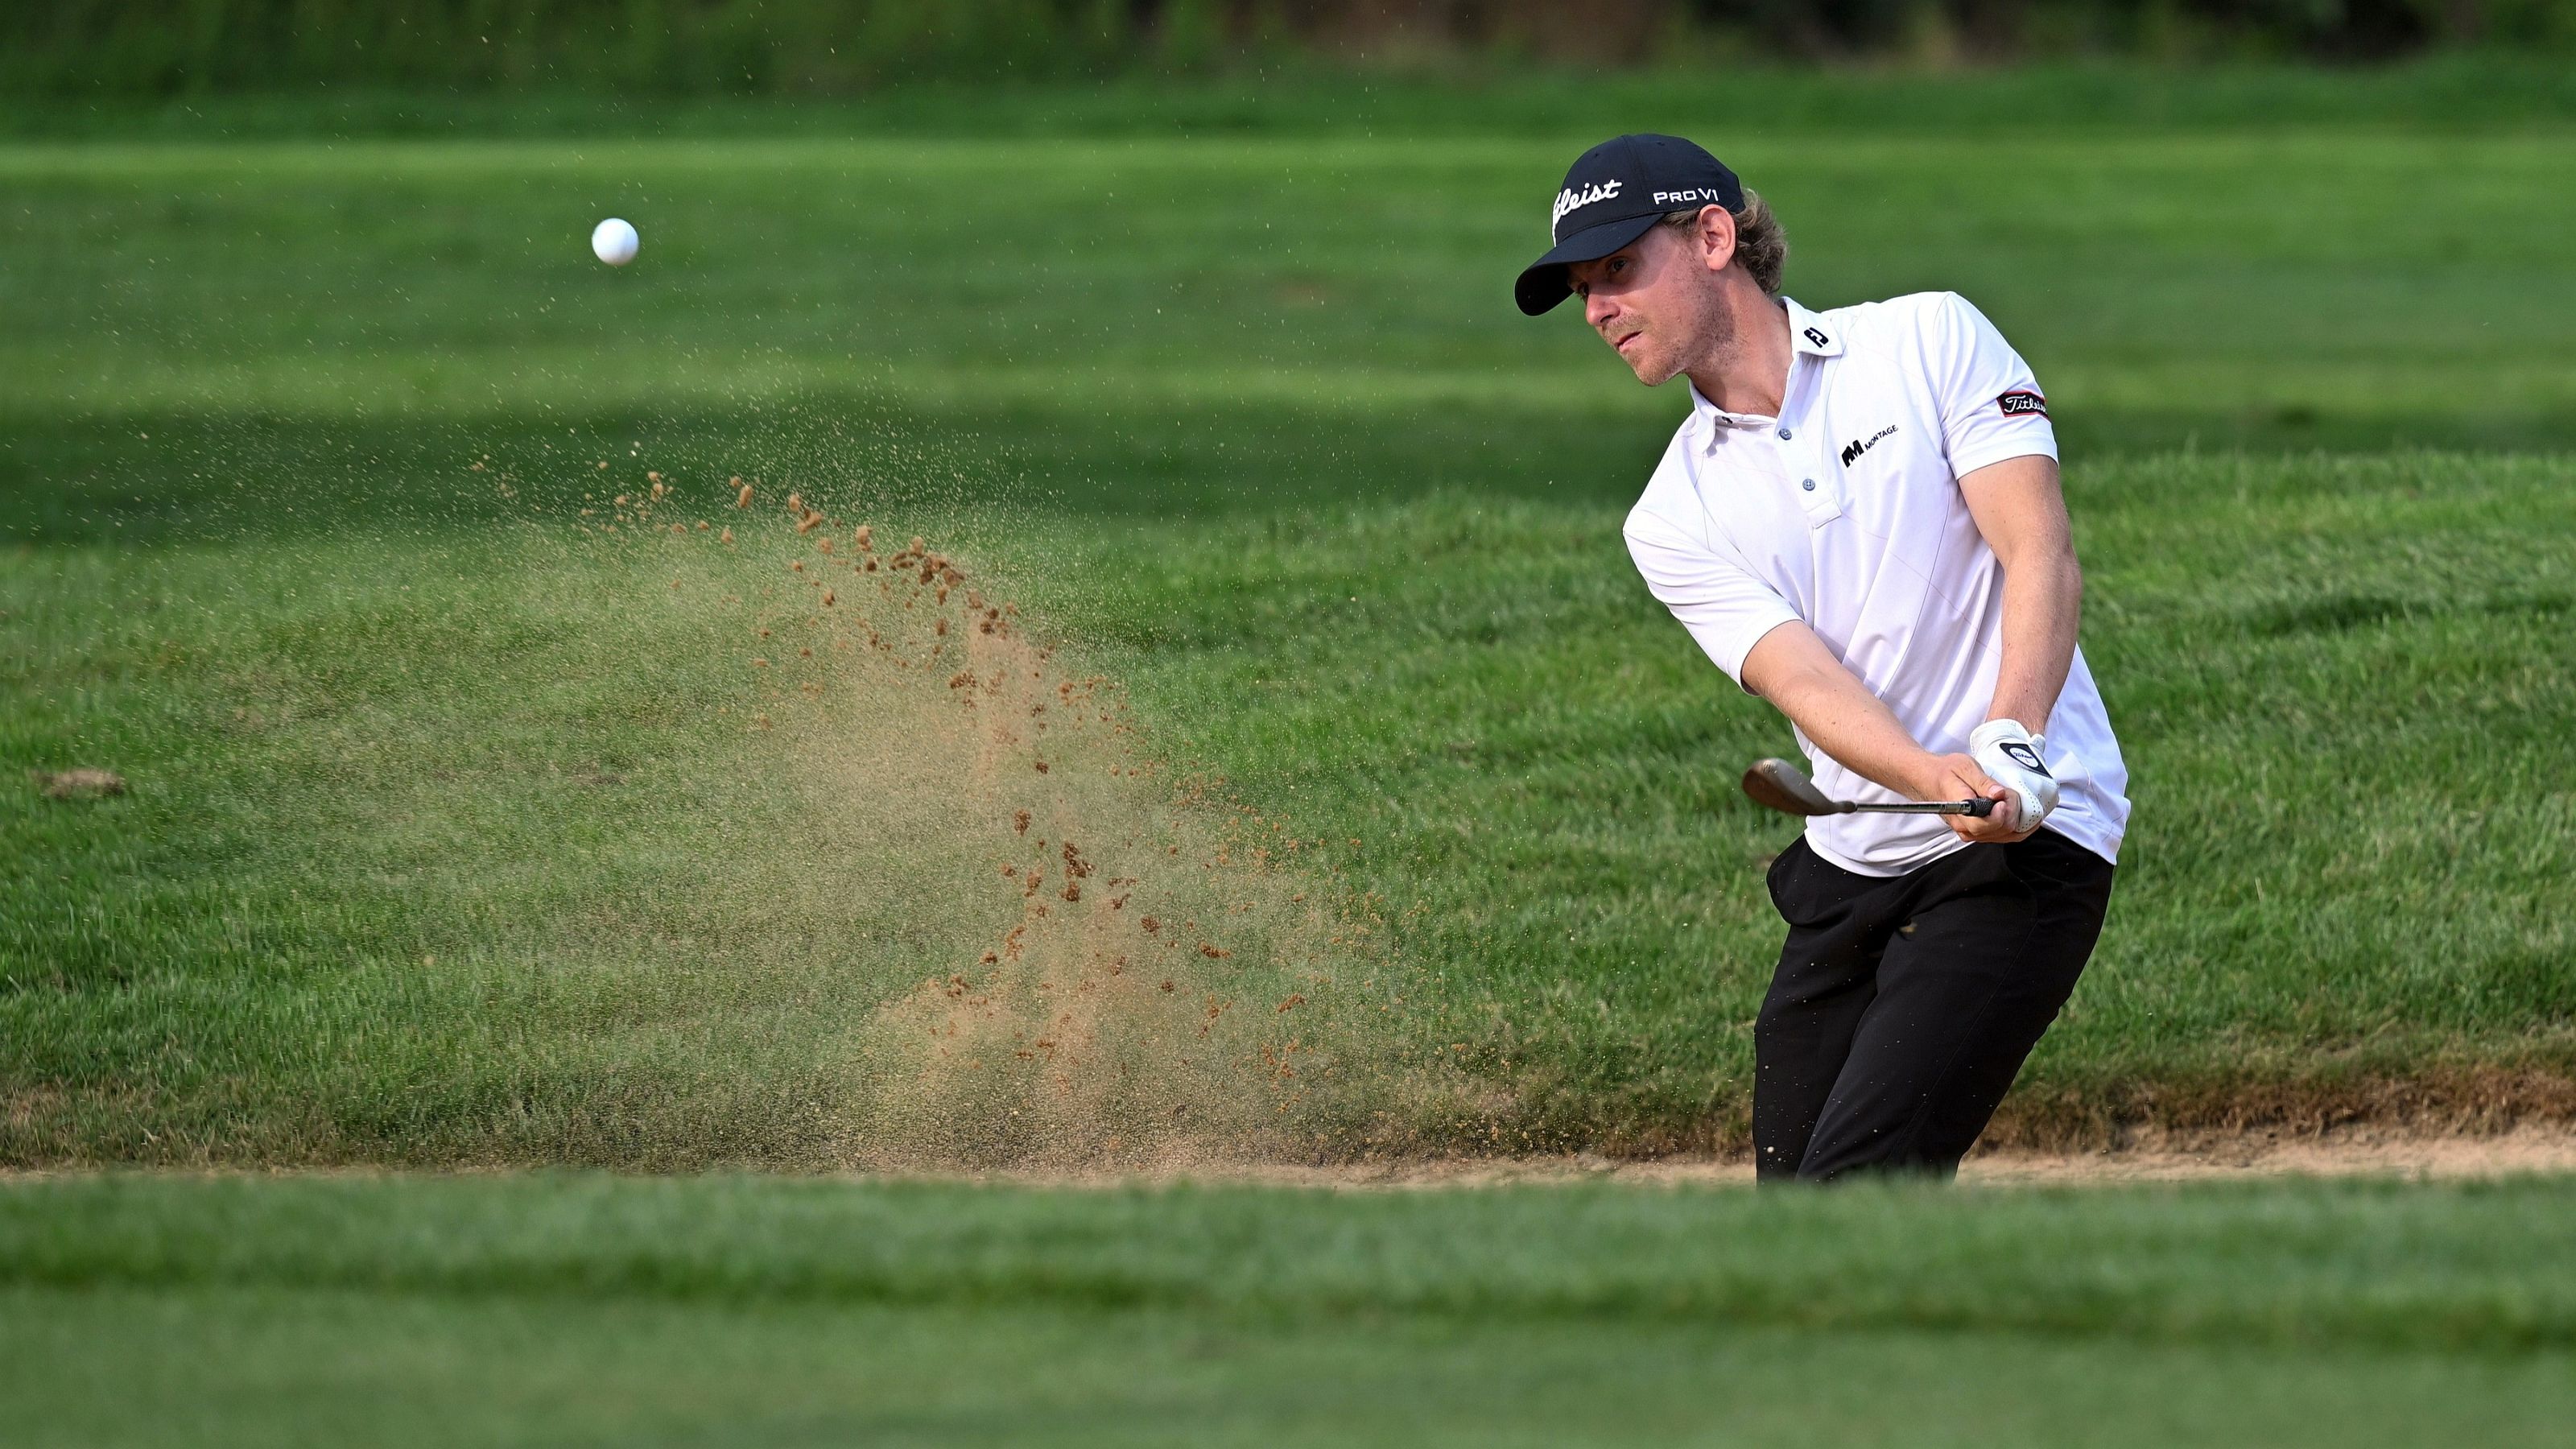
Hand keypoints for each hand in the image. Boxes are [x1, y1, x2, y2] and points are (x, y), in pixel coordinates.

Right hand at [1914, 752, 2038, 844]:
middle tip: (2007, 791)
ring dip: (2014, 816)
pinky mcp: (1978, 833)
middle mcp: (1965, 826)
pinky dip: (2015, 825)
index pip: (1984, 823)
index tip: (2003, 796)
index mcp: (1960, 809)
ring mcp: (1972, 832)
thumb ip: (1983, 782)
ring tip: (2007, 798)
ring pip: (2005, 834)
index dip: (2000, 813)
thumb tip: (1999, 793)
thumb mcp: (1964, 767)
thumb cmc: (1944, 772)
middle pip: (2000, 829)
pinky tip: (2016, 811)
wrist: (1930, 780)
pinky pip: (2003, 836)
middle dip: (2012, 809)